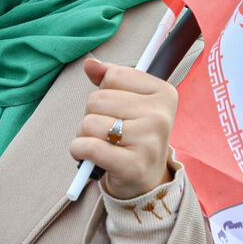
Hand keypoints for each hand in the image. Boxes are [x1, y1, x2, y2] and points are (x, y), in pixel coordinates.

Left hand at [68, 59, 176, 199]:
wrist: (145, 179)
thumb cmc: (134, 134)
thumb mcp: (129, 101)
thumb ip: (110, 77)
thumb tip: (90, 64)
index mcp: (164, 93)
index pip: (114, 75)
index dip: (106, 91)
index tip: (119, 108)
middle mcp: (160, 115)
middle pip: (98, 99)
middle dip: (92, 114)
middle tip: (107, 130)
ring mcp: (149, 141)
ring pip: (89, 122)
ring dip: (84, 134)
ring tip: (101, 143)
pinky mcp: (133, 166)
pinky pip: (89, 147)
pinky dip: (78, 150)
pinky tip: (87, 155)